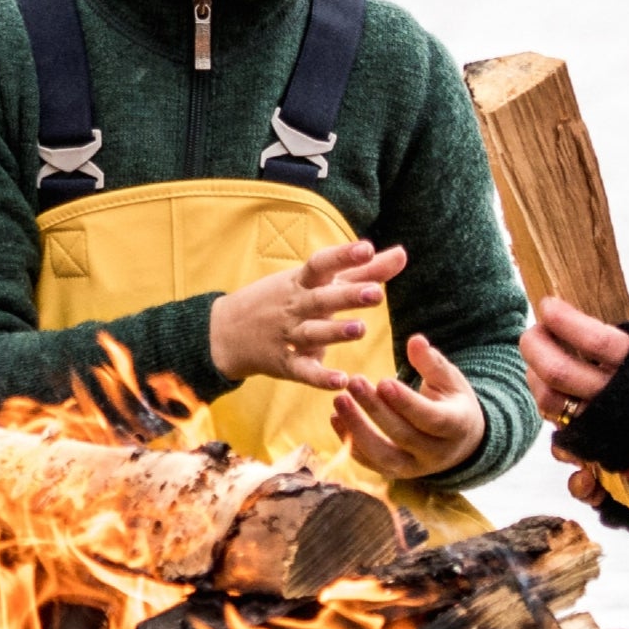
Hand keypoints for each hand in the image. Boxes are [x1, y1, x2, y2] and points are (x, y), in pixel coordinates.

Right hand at [206, 240, 397, 391]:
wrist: (226, 331)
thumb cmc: (283, 299)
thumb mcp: (315, 281)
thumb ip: (362, 271)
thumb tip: (403, 254)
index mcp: (301, 282)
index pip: (321, 265)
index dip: (343, 256)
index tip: (367, 248)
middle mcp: (294, 306)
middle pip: (321, 300)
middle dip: (347, 296)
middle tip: (376, 293)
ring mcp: (287, 335)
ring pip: (312, 334)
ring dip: (335, 332)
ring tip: (360, 329)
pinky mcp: (283, 363)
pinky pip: (303, 370)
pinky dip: (320, 376)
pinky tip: (341, 380)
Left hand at [331, 334, 487, 482]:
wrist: (460, 441)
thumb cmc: (452, 401)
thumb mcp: (450, 380)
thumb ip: (432, 362)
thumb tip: (415, 340)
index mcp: (456, 426)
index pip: (430, 418)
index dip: (406, 402)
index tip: (383, 381)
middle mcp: (436, 453)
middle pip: (403, 436)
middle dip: (375, 410)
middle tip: (354, 382)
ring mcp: (415, 468)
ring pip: (383, 457)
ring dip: (357, 430)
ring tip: (338, 401)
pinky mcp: (396, 474)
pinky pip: (371, 463)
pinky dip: (350, 444)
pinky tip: (335, 418)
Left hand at [523, 296, 628, 456]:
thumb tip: (607, 295)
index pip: (595, 340)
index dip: (564, 319)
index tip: (547, 304)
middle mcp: (623, 400)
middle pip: (561, 372)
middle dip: (535, 345)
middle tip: (533, 330)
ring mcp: (608, 430)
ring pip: (551, 404)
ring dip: (534, 377)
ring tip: (538, 358)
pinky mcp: (600, 453)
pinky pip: (559, 438)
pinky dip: (550, 410)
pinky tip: (551, 390)